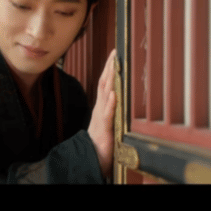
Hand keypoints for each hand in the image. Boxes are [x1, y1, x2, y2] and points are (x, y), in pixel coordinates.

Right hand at [87, 49, 116, 178]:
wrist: (91, 157)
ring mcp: (101, 117)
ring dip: (110, 80)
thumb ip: (112, 108)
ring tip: (114, 66)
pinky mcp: (104, 128)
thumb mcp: (109, 121)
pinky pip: (107, 114)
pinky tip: (114, 94)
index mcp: (102, 106)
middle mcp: (100, 108)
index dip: (109, 68)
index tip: (115, 53)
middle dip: (109, 67)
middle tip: (115, 52)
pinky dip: (110, 103)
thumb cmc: (102, 140)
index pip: (105, 83)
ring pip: (105, 95)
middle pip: (104, 83)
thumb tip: (119, 94)